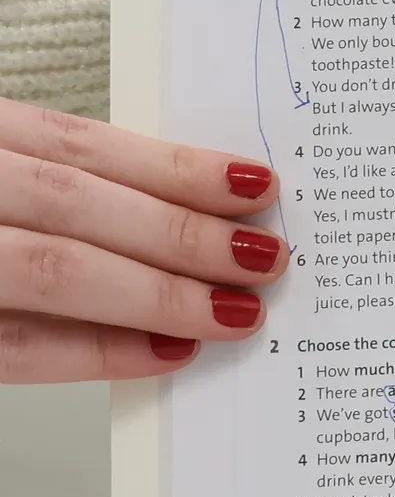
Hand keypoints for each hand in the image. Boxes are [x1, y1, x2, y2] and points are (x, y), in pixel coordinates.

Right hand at [0, 99, 284, 384]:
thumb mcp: (4, 176)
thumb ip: (65, 188)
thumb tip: (185, 213)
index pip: (82, 144)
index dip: (175, 167)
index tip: (256, 183)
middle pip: (78, 203)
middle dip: (184, 233)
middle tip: (267, 257)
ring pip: (57, 269)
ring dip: (160, 294)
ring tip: (238, 312)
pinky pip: (20, 346)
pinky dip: (98, 350)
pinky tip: (171, 352)